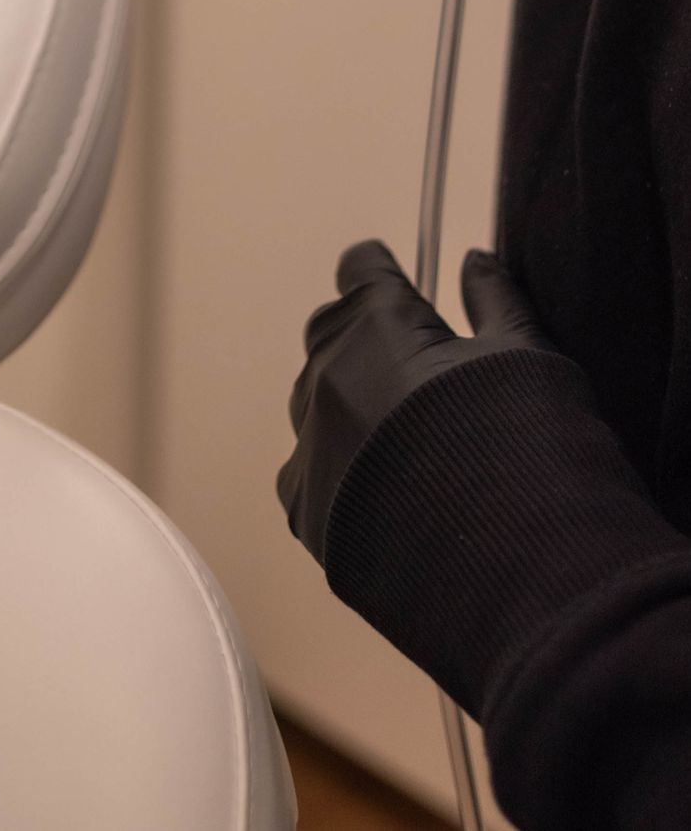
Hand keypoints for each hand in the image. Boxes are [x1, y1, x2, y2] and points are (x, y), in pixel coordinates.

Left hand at [278, 240, 552, 567]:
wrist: (532, 586)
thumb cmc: (537, 457)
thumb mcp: (532, 357)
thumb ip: (496, 300)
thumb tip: (473, 262)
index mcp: (377, 327)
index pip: (360, 270)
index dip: (383, 274)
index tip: (400, 282)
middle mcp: (329, 380)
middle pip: (332, 334)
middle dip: (367, 339)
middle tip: (420, 368)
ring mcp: (313, 451)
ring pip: (317, 404)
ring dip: (351, 406)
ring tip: (413, 441)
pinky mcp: (311, 518)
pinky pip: (311, 474)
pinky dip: (343, 471)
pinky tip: (391, 492)